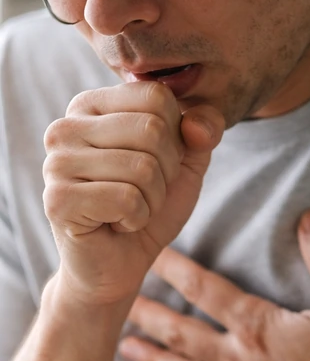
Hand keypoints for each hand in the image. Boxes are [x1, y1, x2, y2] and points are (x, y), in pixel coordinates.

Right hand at [42, 82, 224, 307]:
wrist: (122, 263)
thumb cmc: (150, 207)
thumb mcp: (187, 164)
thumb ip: (203, 132)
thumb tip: (198, 124)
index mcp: (93, 106)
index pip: (157, 97)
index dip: (177, 138)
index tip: (156, 164)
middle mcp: (66, 126)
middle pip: (152, 130)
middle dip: (167, 173)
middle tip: (143, 193)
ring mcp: (56, 162)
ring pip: (142, 167)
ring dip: (152, 200)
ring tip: (129, 210)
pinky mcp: (58, 199)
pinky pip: (127, 200)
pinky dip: (136, 219)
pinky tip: (116, 224)